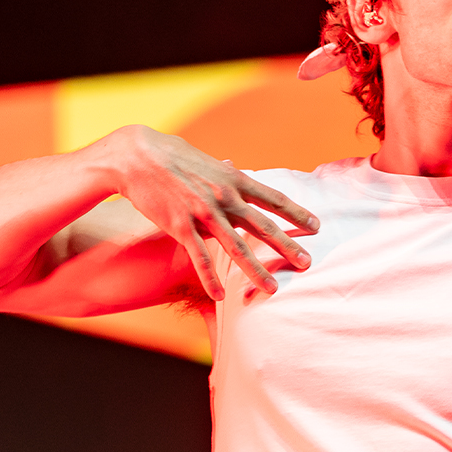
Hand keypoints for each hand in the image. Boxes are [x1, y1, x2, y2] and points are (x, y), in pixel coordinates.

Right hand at [111, 125, 318, 299]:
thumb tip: (234, 165)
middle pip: (263, 226)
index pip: (273, 198)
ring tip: (272, 288)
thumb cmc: (170, 155)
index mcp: (233, 178)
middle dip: (287, 246)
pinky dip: (210, 279)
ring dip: (256, 270)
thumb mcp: (203, 159)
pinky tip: (220, 296)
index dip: (296, 213)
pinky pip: (199, 258)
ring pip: (236, 247)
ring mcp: (203, 213)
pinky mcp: (181, 226)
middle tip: (307, 263)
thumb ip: (221, 169)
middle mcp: (224, 196)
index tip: (316, 226)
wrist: (136, 156)